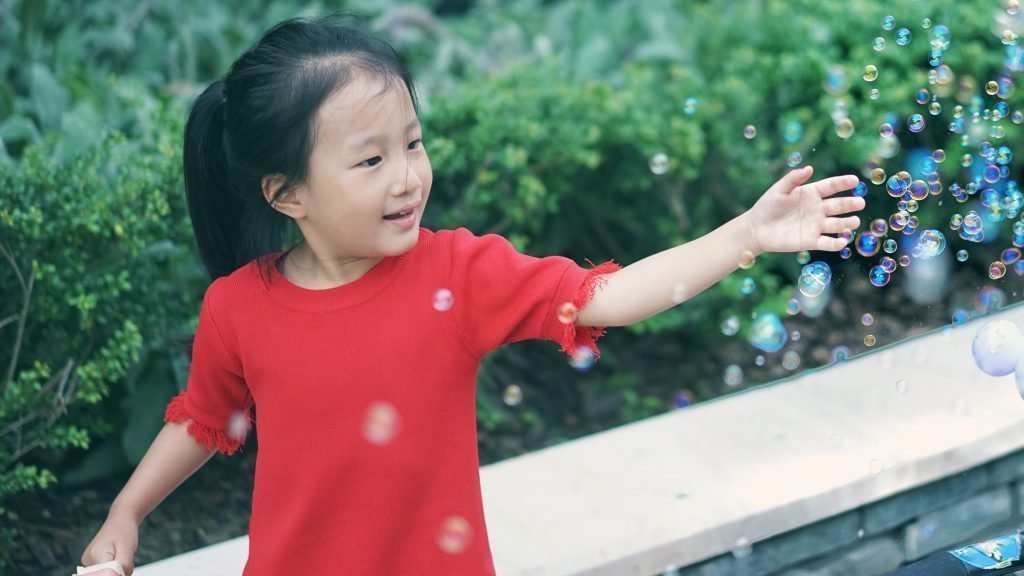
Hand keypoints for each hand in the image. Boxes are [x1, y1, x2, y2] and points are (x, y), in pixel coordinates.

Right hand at [80, 513, 137, 575]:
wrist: (120, 521)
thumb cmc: (124, 531)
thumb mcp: (128, 548)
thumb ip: (123, 565)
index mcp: (96, 555)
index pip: (107, 574)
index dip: (119, 572)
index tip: (126, 564)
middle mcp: (88, 560)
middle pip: (107, 574)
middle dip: (120, 571)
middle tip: (126, 557)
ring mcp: (88, 562)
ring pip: (108, 573)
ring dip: (119, 569)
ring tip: (122, 554)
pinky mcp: (92, 563)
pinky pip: (106, 570)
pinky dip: (115, 567)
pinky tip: (117, 557)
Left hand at [743, 165, 864, 253]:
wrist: (757, 229)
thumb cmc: (767, 206)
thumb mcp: (779, 190)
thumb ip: (793, 179)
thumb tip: (809, 168)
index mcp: (811, 193)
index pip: (831, 186)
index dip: (843, 183)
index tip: (854, 180)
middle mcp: (817, 209)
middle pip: (839, 205)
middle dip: (850, 204)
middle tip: (860, 202)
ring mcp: (816, 225)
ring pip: (837, 224)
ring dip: (847, 223)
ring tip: (854, 221)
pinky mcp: (811, 241)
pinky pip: (827, 243)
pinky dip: (836, 243)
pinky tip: (842, 242)